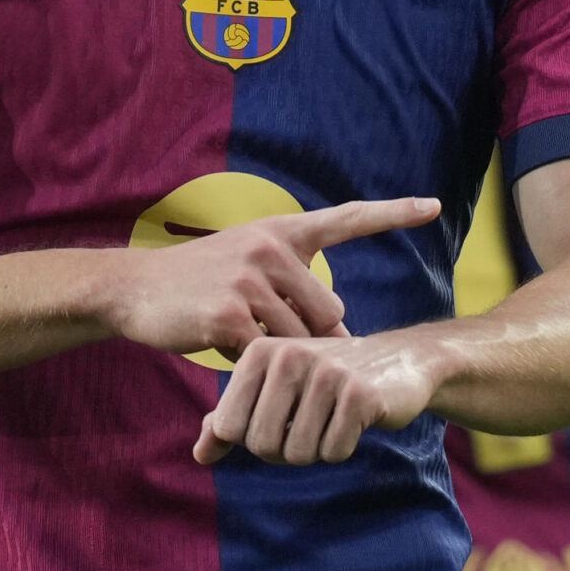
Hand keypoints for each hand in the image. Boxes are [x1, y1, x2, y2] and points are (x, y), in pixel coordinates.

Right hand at [111, 196, 439, 361]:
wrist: (135, 289)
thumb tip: (343, 330)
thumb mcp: (249, 264)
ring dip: (279, 354)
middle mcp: (269, 248)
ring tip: (236, 332)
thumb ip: (295, 287)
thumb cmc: (200, 282)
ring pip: (301, 341)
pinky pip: (267, 358)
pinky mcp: (229, 316)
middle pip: (328, 312)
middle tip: (267, 332)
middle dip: (310, 337)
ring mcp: (249, 280)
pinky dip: (250, 364)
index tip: (434, 206)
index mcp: (280, 231)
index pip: (346, 219)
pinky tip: (219, 343)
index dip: (393, 214)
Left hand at [193, 322, 440, 466]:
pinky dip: (342, 447)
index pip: (229, 427)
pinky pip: (334, 452)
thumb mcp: (271, 391)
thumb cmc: (320, 379)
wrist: (394, 360)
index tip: (276, 419)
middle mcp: (289, 354)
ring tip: (330, 418)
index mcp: (259, 351)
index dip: (252, 438)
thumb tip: (200, 455)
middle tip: (308, 423)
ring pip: (299, 454)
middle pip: (262, 445)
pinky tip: (353, 419)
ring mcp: (326, 372)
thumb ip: (231, 419)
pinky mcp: (361, 393)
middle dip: (285, 450)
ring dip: (316, 449)